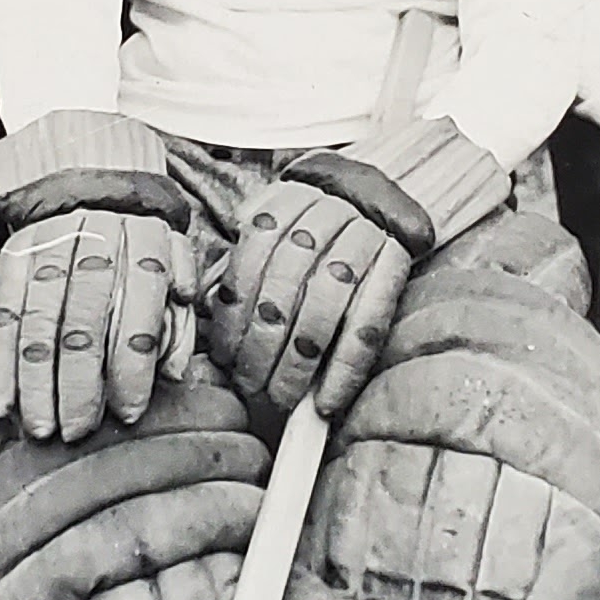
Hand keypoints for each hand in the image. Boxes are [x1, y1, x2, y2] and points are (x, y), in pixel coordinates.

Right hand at [0, 203, 195, 441]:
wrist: (94, 185)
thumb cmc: (141, 249)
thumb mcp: (175, 272)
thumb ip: (179, 321)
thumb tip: (174, 373)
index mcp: (146, 243)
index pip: (138, 311)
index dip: (131, 367)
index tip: (127, 413)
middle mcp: (97, 241)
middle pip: (83, 320)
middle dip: (78, 383)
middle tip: (76, 431)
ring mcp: (49, 247)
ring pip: (37, 321)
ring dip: (35, 381)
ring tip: (39, 429)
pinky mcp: (13, 257)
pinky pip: (1, 315)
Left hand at [203, 176, 413, 420]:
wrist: (381, 203)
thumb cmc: (312, 236)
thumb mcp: (272, 235)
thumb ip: (240, 264)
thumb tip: (202, 307)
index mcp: (290, 198)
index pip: (253, 253)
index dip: (235, 309)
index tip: (225, 356)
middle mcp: (330, 210)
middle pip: (287, 279)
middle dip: (262, 340)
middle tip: (248, 385)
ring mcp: (368, 236)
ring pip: (326, 302)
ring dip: (298, 359)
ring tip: (279, 396)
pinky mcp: (397, 264)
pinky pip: (369, 324)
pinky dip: (345, 367)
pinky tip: (326, 401)